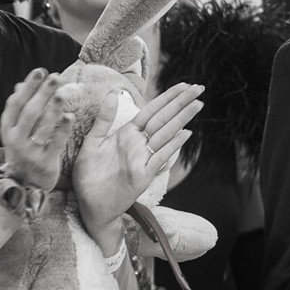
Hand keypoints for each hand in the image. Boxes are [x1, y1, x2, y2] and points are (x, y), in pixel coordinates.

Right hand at [0, 68, 73, 191]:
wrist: (23, 187)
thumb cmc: (22, 153)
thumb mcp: (15, 132)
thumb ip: (18, 110)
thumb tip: (18, 85)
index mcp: (7, 129)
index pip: (15, 103)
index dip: (28, 86)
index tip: (40, 71)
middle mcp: (15, 140)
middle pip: (29, 111)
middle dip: (42, 92)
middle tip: (55, 77)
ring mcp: (29, 152)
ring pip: (42, 126)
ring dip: (52, 107)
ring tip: (62, 92)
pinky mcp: (45, 163)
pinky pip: (55, 143)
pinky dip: (63, 129)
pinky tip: (70, 115)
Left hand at [73, 83, 203, 251]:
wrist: (89, 205)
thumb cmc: (89, 176)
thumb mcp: (93, 143)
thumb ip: (104, 119)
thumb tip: (114, 92)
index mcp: (127, 134)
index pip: (151, 110)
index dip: (167, 97)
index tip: (183, 84)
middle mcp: (138, 144)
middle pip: (163, 119)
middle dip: (181, 103)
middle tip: (200, 88)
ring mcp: (143, 159)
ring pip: (166, 134)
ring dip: (182, 119)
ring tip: (197, 104)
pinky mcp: (143, 176)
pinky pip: (159, 157)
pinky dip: (172, 145)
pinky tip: (185, 133)